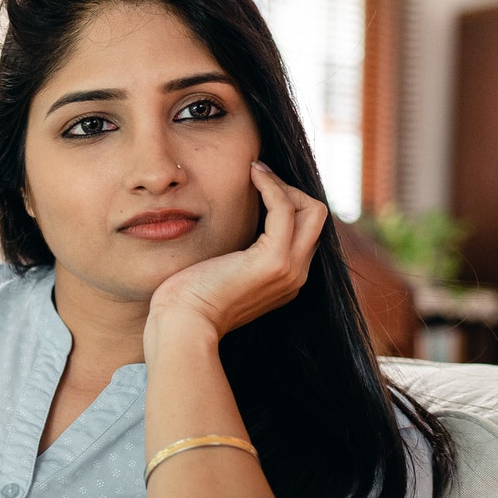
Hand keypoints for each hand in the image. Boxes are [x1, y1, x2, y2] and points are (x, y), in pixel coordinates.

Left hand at [146, 161, 328, 349]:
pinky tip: (252, 175)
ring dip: (283, 185)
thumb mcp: (222, 272)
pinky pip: (284, 209)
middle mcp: (295, 275)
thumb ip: (237, 255)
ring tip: (255, 172)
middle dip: (291, 191)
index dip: (287, 203)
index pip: (305, 230)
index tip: (260, 185)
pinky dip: (271, 186)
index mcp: (285, 279)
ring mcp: (288, 269)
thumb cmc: (189, 299)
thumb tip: (232, 231)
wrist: (182, 324)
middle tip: (259, 176)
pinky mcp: (273, 261)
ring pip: (311, 210)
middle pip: (316, 217)